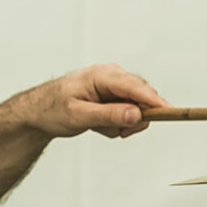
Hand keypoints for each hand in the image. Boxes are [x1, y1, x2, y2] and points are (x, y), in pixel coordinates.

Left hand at [15, 63, 166, 138]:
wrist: (37, 111)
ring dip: (122, 122)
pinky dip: (117, 122)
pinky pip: (127, 110)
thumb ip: (109, 115)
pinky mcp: (112, 95)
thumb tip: (136, 114)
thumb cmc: (52, 108)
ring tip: (101, 127)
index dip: (154, 100)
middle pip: (141, 96)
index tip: (170, 111)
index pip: (135, 86)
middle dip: (133, 118)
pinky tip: (100, 124)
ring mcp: (112, 85)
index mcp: (102, 75)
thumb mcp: (79, 116)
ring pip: (136, 106)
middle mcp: (110, 75)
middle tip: (119, 132)